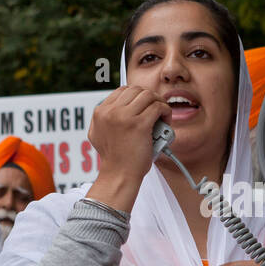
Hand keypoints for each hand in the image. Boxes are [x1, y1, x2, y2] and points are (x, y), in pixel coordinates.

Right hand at [85, 84, 172, 212]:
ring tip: (162, 113)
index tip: (145, 105)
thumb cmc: (114, 158)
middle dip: (149, 97)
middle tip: (156, 108)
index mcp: (100, 112)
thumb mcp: (98, 134)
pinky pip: (157, 107)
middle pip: (136, 90)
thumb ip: (104, 118)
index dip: (137, 96)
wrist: (119, 175)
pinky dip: (165, 110)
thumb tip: (117, 106)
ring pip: (148, 95)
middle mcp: (110, 111)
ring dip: (159, 102)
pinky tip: (166, 119)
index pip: (122, 91)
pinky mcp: (139, 125)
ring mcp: (124, 117)